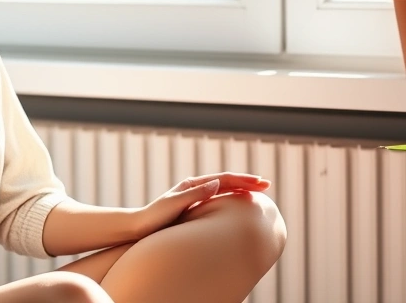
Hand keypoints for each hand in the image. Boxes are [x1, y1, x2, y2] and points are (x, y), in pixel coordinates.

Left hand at [133, 173, 270, 237]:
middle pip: (225, 181)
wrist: (138, 226)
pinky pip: (217, 200)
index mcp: (192, 185)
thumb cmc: (154, 217)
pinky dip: (230, 198)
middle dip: (246, 182)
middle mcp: (194, 187)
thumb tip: (216, 183)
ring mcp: (193, 196)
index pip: (223, 179)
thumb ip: (195, 194)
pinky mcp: (192, 206)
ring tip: (257, 191)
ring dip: (240, 188)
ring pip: (222, 189)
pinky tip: (237, 205)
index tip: (260, 183)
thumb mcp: (175, 204)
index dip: (243, 181)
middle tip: (266, 184)